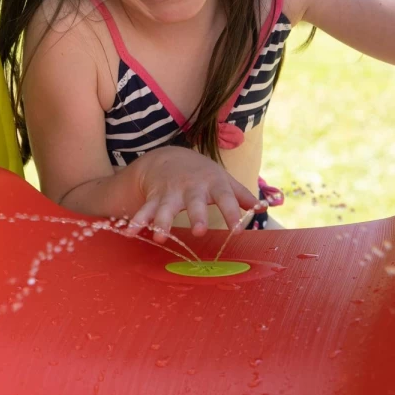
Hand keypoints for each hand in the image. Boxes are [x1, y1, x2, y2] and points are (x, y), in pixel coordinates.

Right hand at [122, 145, 262, 242]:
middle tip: (199, 231)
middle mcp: (191, 188)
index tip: (238, 230)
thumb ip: (242, 195)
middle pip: (194, 202)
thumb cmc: (202, 174)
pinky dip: (137, 221)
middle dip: (196, 215)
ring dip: (162, 222)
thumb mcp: (223, 180)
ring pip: (166, 208)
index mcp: (213, 184)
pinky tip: (129, 233)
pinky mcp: (154, 197)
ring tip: (160, 237)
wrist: (168, 157)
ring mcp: (170, 192)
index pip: (226, 199)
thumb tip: (265, 207)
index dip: (232, 213)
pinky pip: (145, 210)